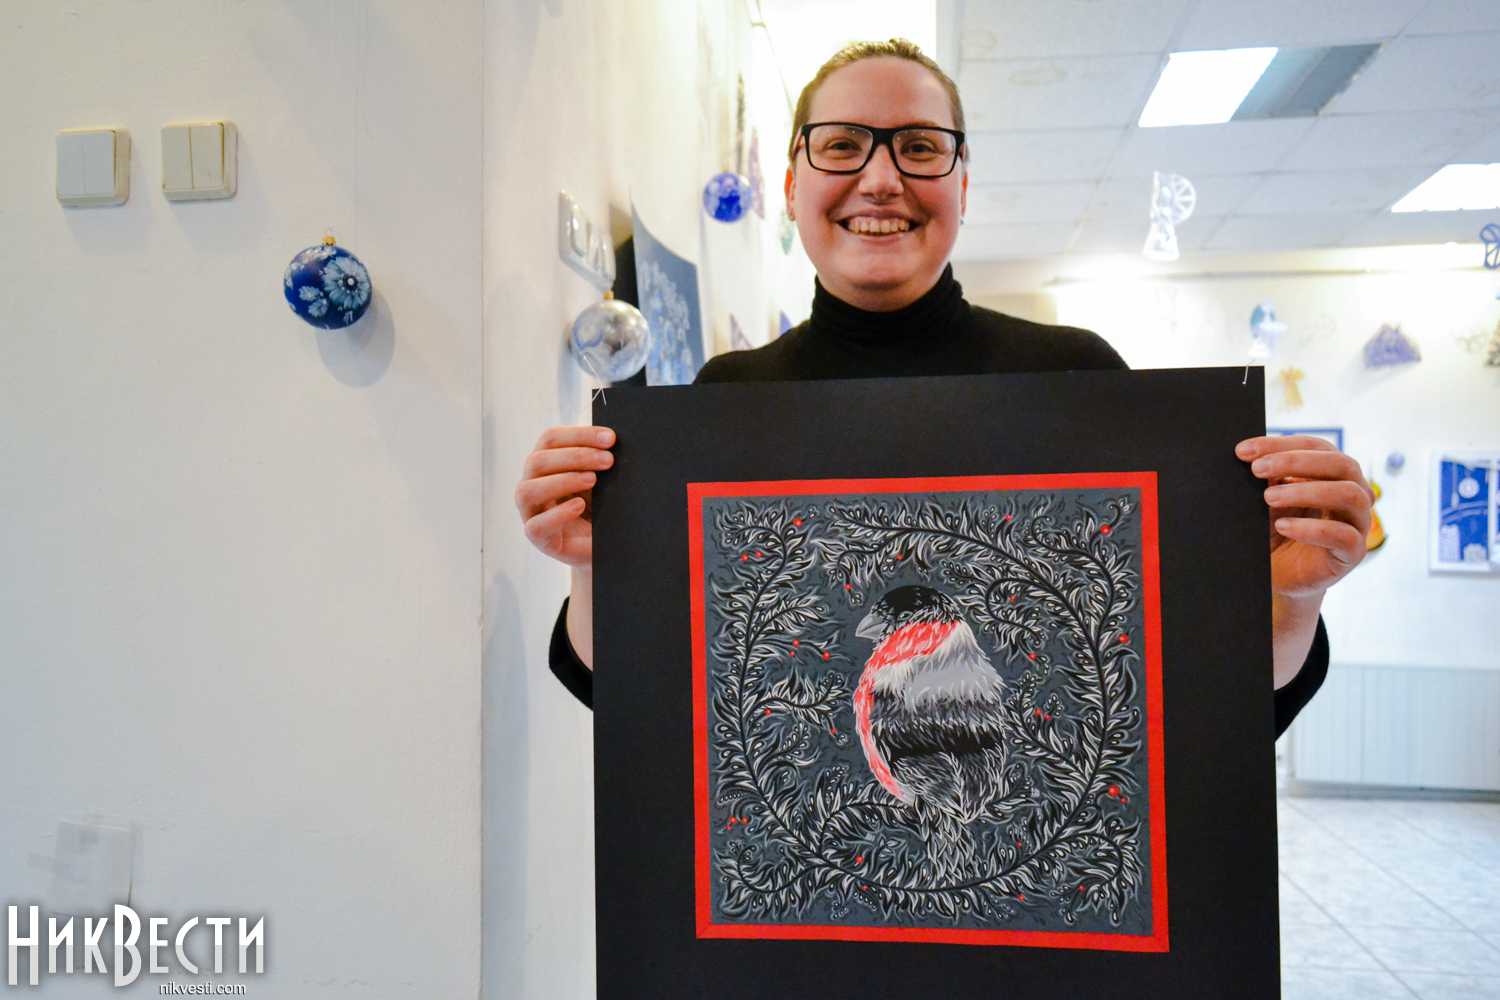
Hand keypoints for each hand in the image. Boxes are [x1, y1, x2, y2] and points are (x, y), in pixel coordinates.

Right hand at [515, 426, 615, 567]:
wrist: (603, 545)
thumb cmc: (598, 507)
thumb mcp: (601, 480)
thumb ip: (599, 461)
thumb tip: (612, 442)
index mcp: (545, 463)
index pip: (551, 439)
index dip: (579, 435)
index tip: (610, 438)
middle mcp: (531, 483)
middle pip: (538, 460)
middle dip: (576, 456)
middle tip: (608, 460)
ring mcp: (530, 511)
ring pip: (528, 490)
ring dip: (563, 481)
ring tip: (593, 481)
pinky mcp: (538, 538)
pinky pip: (536, 526)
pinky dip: (558, 514)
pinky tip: (579, 506)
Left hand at [1237, 435, 1372, 598]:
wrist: (1277, 576)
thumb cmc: (1274, 531)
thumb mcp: (1268, 499)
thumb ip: (1268, 477)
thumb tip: (1250, 454)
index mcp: (1334, 474)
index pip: (1316, 446)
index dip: (1280, 444)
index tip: (1244, 450)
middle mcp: (1354, 493)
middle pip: (1341, 463)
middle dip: (1295, 461)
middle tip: (1257, 469)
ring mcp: (1358, 523)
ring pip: (1348, 494)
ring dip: (1305, 491)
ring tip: (1268, 498)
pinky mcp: (1353, 553)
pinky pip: (1344, 536)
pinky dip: (1312, 528)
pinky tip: (1284, 526)